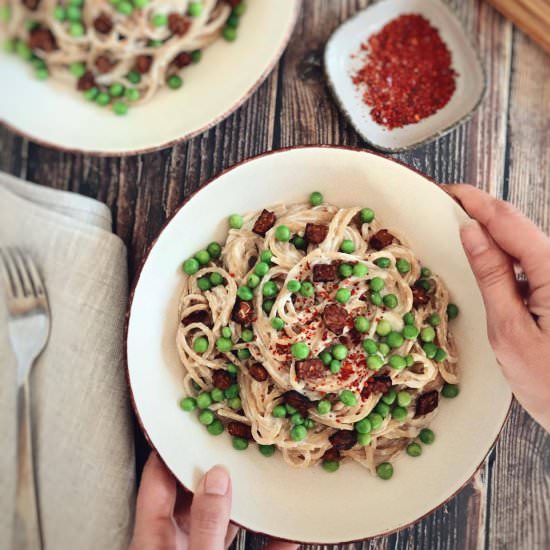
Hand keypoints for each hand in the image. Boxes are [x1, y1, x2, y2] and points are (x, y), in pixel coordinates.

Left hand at [130, 452, 298, 549]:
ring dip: (247, 499)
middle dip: (216, 467)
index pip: (158, 479)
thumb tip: (216, 478)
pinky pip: (255, 549)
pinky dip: (272, 539)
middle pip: (194, 494)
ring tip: (263, 472)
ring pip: (226, 520)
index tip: (193, 421)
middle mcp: (178, 547)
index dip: (173, 447)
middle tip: (236, 440)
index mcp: (154, 541)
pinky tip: (289, 529)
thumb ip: (204, 524)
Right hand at [448, 184, 549, 431]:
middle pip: (518, 227)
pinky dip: (507, 259)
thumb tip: (471, 234)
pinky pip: (533, 264)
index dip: (475, 201)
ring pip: (525, 244)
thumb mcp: (509, 331)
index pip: (507, 220)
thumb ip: (492, 277)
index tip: (447, 192)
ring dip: (493, 238)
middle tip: (447, 210)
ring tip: (461, 236)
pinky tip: (488, 266)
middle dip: (481, 215)